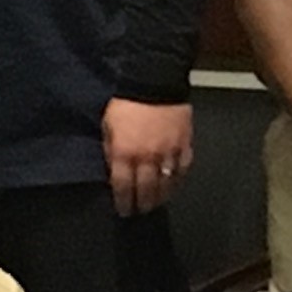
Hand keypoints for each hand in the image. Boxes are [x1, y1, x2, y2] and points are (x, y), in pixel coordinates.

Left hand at [105, 98, 193, 217]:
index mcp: (125, 153)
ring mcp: (168, 153)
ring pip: (166, 184)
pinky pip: (182, 170)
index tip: (124, 210)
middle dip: (143, 204)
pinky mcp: (184, 145)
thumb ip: (110, 150)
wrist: (154, 80)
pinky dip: (178, 181)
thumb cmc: (126, 102)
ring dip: (161, 197)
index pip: (124, 187)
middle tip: (141, 211)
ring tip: (157, 203)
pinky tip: (174, 186)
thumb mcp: (108, 125)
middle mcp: (147, 158)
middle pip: (146, 191)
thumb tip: (113, 169)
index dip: (124, 202)